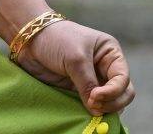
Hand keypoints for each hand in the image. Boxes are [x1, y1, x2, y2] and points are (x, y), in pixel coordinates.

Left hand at [18, 19, 132, 116]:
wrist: (29, 39)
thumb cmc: (56, 40)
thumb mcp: (76, 59)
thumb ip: (88, 85)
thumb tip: (98, 111)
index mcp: (110, 53)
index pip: (123, 79)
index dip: (113, 91)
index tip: (95, 96)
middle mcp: (105, 68)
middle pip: (123, 93)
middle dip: (112, 103)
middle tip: (94, 106)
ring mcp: (94, 80)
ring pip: (110, 102)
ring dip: (104, 109)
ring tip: (89, 108)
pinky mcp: (80, 90)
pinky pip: (93, 105)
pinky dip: (92, 111)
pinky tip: (85, 112)